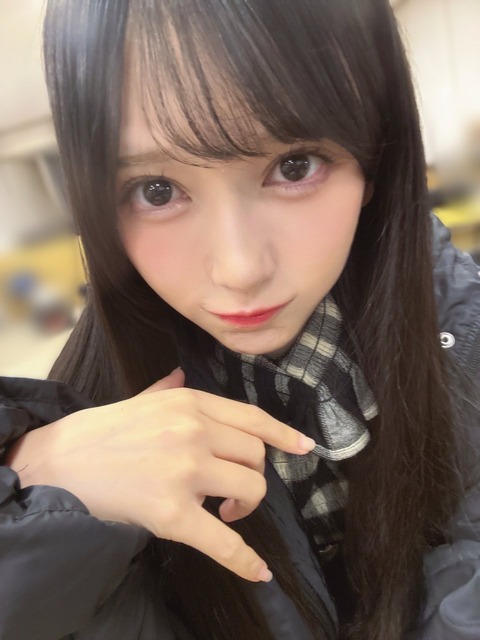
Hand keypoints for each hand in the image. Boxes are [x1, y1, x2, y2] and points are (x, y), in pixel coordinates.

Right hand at [7, 368, 315, 582]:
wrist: (60, 461)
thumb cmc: (101, 432)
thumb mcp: (141, 400)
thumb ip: (168, 387)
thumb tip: (181, 374)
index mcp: (190, 402)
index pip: (252, 418)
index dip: (283, 434)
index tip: (305, 447)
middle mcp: (194, 430)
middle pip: (256, 456)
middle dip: (253, 476)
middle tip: (232, 493)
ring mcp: (186, 470)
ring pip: (251, 488)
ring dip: (246, 507)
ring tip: (225, 513)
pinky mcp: (172, 511)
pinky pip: (223, 540)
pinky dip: (244, 559)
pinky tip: (257, 571)